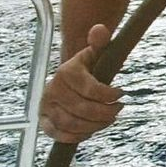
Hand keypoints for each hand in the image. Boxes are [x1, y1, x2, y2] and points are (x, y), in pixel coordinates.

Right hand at [39, 24, 124, 142]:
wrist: (68, 77)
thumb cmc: (87, 66)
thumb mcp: (95, 52)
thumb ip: (99, 41)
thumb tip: (100, 29)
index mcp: (66, 71)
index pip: (90, 89)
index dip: (109, 95)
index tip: (121, 94)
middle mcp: (53, 89)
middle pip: (82, 109)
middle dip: (105, 113)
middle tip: (118, 110)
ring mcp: (46, 105)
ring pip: (71, 124)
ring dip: (94, 126)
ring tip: (108, 120)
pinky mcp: (44, 120)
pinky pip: (58, 134)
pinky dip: (76, 136)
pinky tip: (91, 131)